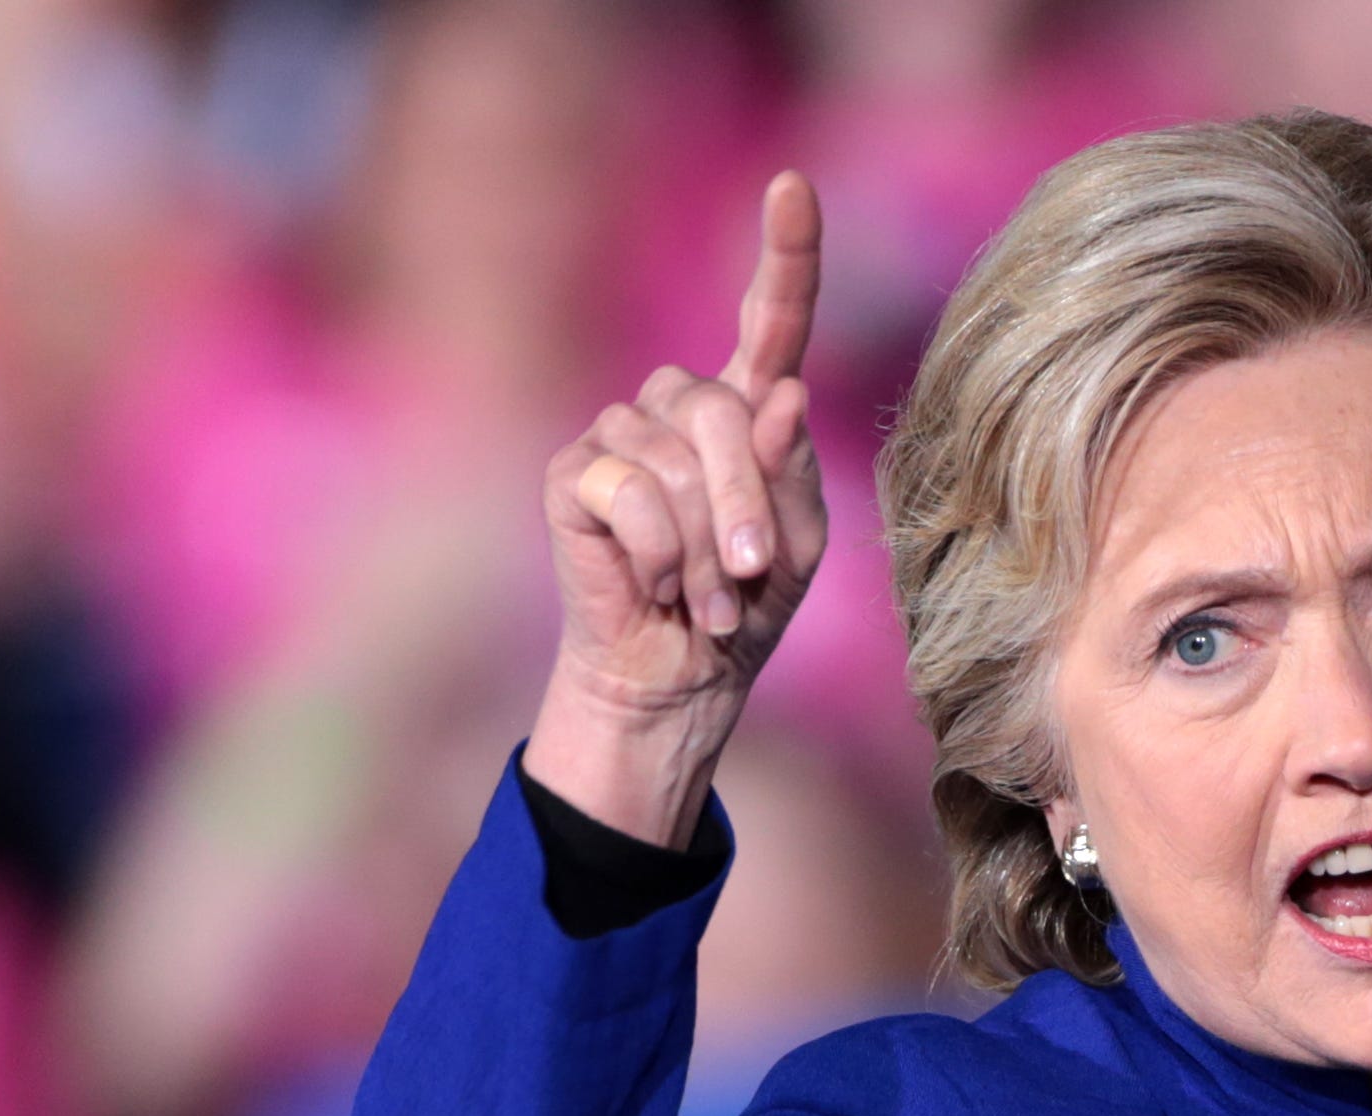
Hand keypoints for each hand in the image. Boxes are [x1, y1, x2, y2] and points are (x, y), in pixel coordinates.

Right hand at [527, 172, 826, 839]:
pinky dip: (660, 553)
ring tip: (705, 596)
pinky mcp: (576, 473)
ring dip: (706, 546)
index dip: (785, 254)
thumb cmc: (745, 605)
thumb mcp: (795, 545)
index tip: (794, 184)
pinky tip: (656, 584)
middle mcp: (681, 405)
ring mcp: (620, 432)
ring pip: (677, 458)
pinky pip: (630, 492)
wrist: (678, 675)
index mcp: (750, 409)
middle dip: (748, 505)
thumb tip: (782, 396)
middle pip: (724, 410)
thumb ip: (790, 473)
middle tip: (752, 578)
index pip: (772, 318)